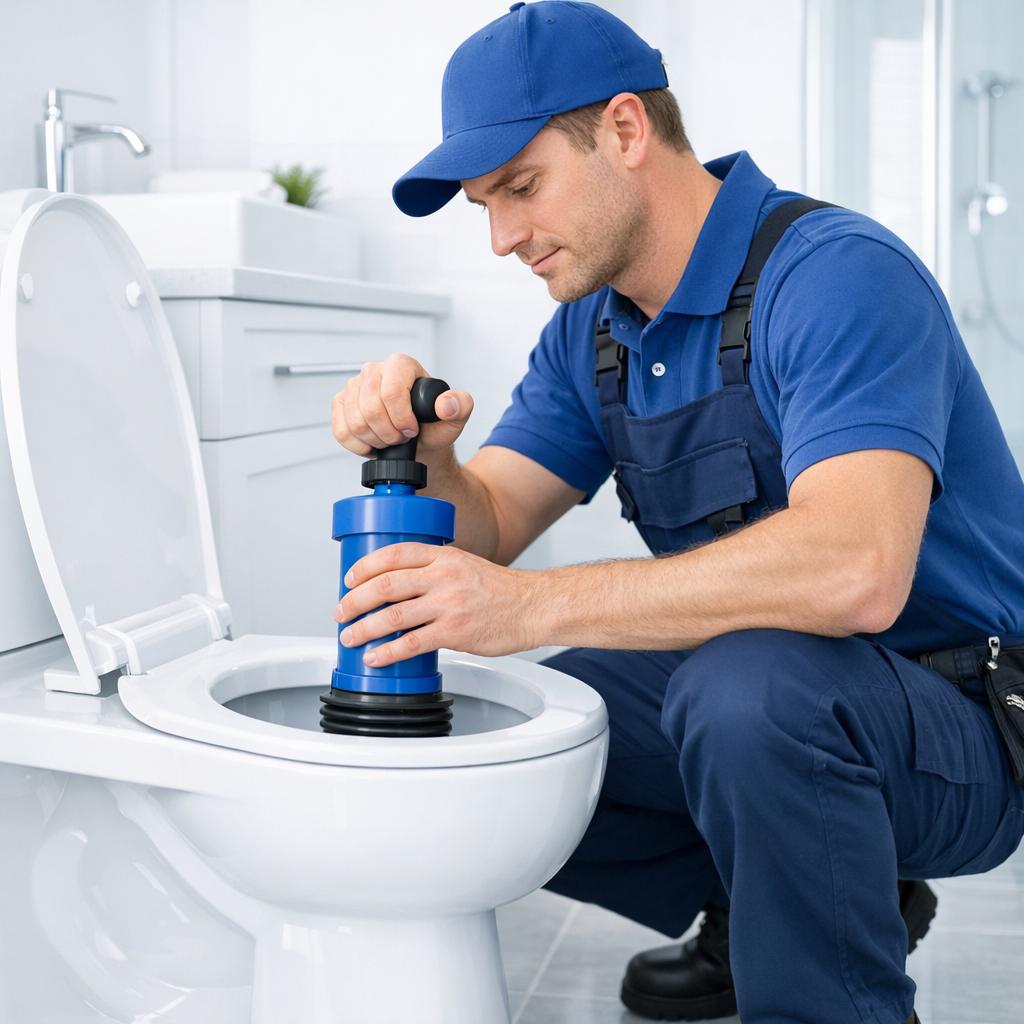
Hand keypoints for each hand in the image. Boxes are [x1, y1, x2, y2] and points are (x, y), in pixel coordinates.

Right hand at [331, 353, 473, 456]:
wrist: (415, 441)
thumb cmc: (433, 426)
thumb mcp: (455, 417)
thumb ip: (460, 406)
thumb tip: (446, 405)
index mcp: (401, 365)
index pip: (391, 392)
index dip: (401, 419)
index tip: (412, 431)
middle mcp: (374, 370)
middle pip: (370, 409)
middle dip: (389, 433)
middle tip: (401, 439)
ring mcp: (354, 386)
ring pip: (355, 422)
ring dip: (375, 440)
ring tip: (389, 440)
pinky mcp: (340, 403)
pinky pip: (341, 430)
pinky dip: (358, 445)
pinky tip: (372, 443)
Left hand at [333, 543, 538, 666]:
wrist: (533, 607)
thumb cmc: (501, 589)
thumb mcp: (465, 564)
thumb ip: (434, 570)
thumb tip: (398, 586)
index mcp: (443, 556)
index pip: (393, 554)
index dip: (364, 566)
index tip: (349, 579)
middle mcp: (443, 577)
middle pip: (385, 585)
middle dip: (355, 600)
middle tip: (342, 611)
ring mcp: (448, 605)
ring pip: (392, 616)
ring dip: (364, 628)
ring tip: (350, 636)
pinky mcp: (454, 633)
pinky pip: (411, 644)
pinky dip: (387, 652)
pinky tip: (376, 657)